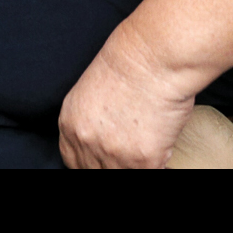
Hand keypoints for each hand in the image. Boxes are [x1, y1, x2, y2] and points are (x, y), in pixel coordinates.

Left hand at [57, 29, 202, 169]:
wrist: (152, 58)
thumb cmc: (128, 65)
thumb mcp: (89, 92)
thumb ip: (89, 122)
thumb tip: (102, 140)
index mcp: (70, 123)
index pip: (72, 161)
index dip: (91, 163)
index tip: (104, 161)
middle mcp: (86, 142)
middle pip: (95, 171)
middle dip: (113, 165)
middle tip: (128, 152)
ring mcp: (113, 154)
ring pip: (123, 173)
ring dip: (135, 165)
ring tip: (146, 146)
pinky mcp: (142, 160)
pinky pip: (151, 172)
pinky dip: (159, 163)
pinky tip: (161, 148)